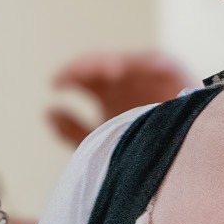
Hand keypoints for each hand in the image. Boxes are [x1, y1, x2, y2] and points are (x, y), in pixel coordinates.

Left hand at [46, 52, 198, 146]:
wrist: (176, 160)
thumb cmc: (136, 151)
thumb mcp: (100, 144)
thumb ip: (72, 131)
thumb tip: (48, 111)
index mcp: (105, 92)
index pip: (83, 76)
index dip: (69, 75)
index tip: (55, 85)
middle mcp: (124, 80)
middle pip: (101, 65)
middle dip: (88, 67)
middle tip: (75, 76)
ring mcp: (147, 76)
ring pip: (128, 63)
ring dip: (118, 65)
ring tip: (109, 72)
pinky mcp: (174, 77)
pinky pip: (163, 66)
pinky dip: (154, 65)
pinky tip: (147, 69)